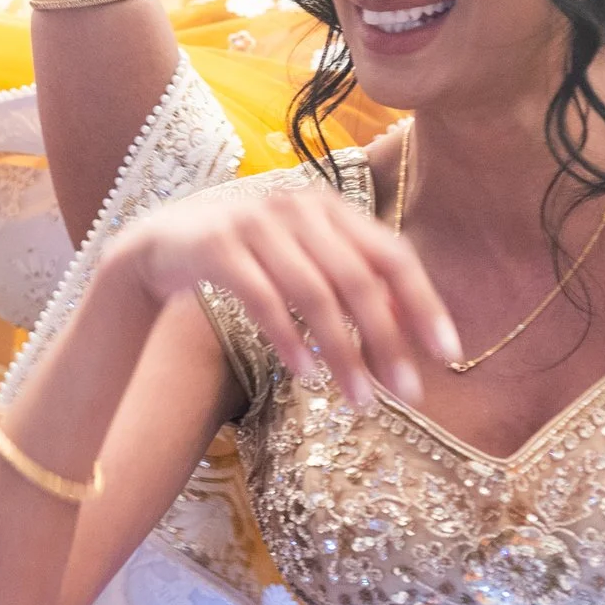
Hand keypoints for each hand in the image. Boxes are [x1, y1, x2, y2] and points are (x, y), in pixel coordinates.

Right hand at [108, 180, 458, 409]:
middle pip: (359, 280)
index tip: (445, 356)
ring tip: (358, 399)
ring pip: (316, 295)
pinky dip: (289, 340)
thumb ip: (351, 277)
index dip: (424, 305)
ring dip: (343, 353)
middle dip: (387, 342)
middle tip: (407, 393)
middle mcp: (296, 206)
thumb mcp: (302, 257)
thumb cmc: (244, 255)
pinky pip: (265, 300)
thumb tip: (410, 326)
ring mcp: (254, 223)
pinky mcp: (217, 246)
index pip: (392, 255)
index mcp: (328, 205)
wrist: (159, 244)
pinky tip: (305, 373)